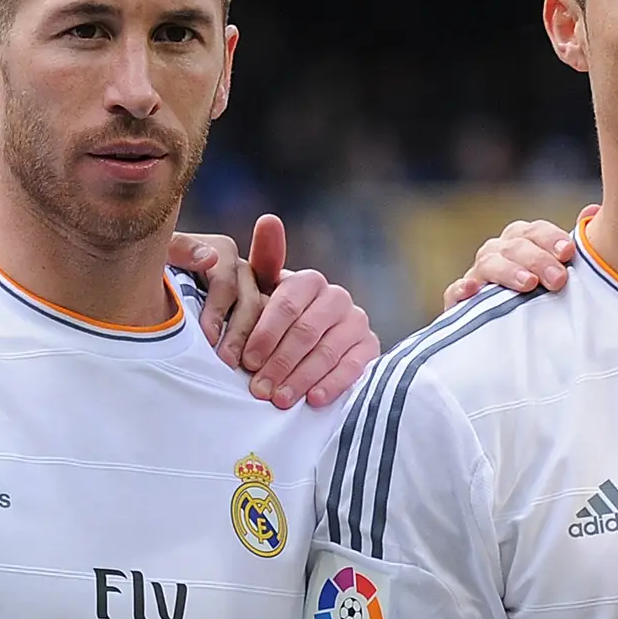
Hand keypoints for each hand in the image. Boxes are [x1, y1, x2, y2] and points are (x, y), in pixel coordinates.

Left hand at [206, 214, 377, 408]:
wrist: (312, 344)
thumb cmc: (279, 320)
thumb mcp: (266, 292)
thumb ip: (265, 259)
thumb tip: (269, 218)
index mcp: (309, 281)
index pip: (286, 304)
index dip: (265, 333)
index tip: (246, 361)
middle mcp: (337, 297)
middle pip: (306, 331)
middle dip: (279, 362)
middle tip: (259, 389)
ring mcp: (357, 322)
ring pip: (328, 350)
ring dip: (301, 377)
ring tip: (280, 400)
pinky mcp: (371, 347)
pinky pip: (354, 366)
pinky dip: (333, 383)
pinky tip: (314, 399)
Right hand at [443, 213, 588, 310]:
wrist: (512, 335)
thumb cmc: (542, 295)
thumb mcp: (560, 270)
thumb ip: (572, 244)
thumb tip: (593, 209)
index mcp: (522, 241)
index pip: (536, 231)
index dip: (551, 238)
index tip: (568, 252)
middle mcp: (499, 252)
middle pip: (515, 246)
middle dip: (538, 260)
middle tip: (558, 279)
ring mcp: (478, 275)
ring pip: (489, 264)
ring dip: (508, 271)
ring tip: (528, 285)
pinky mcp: (460, 301)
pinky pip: (456, 291)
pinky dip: (462, 289)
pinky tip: (473, 290)